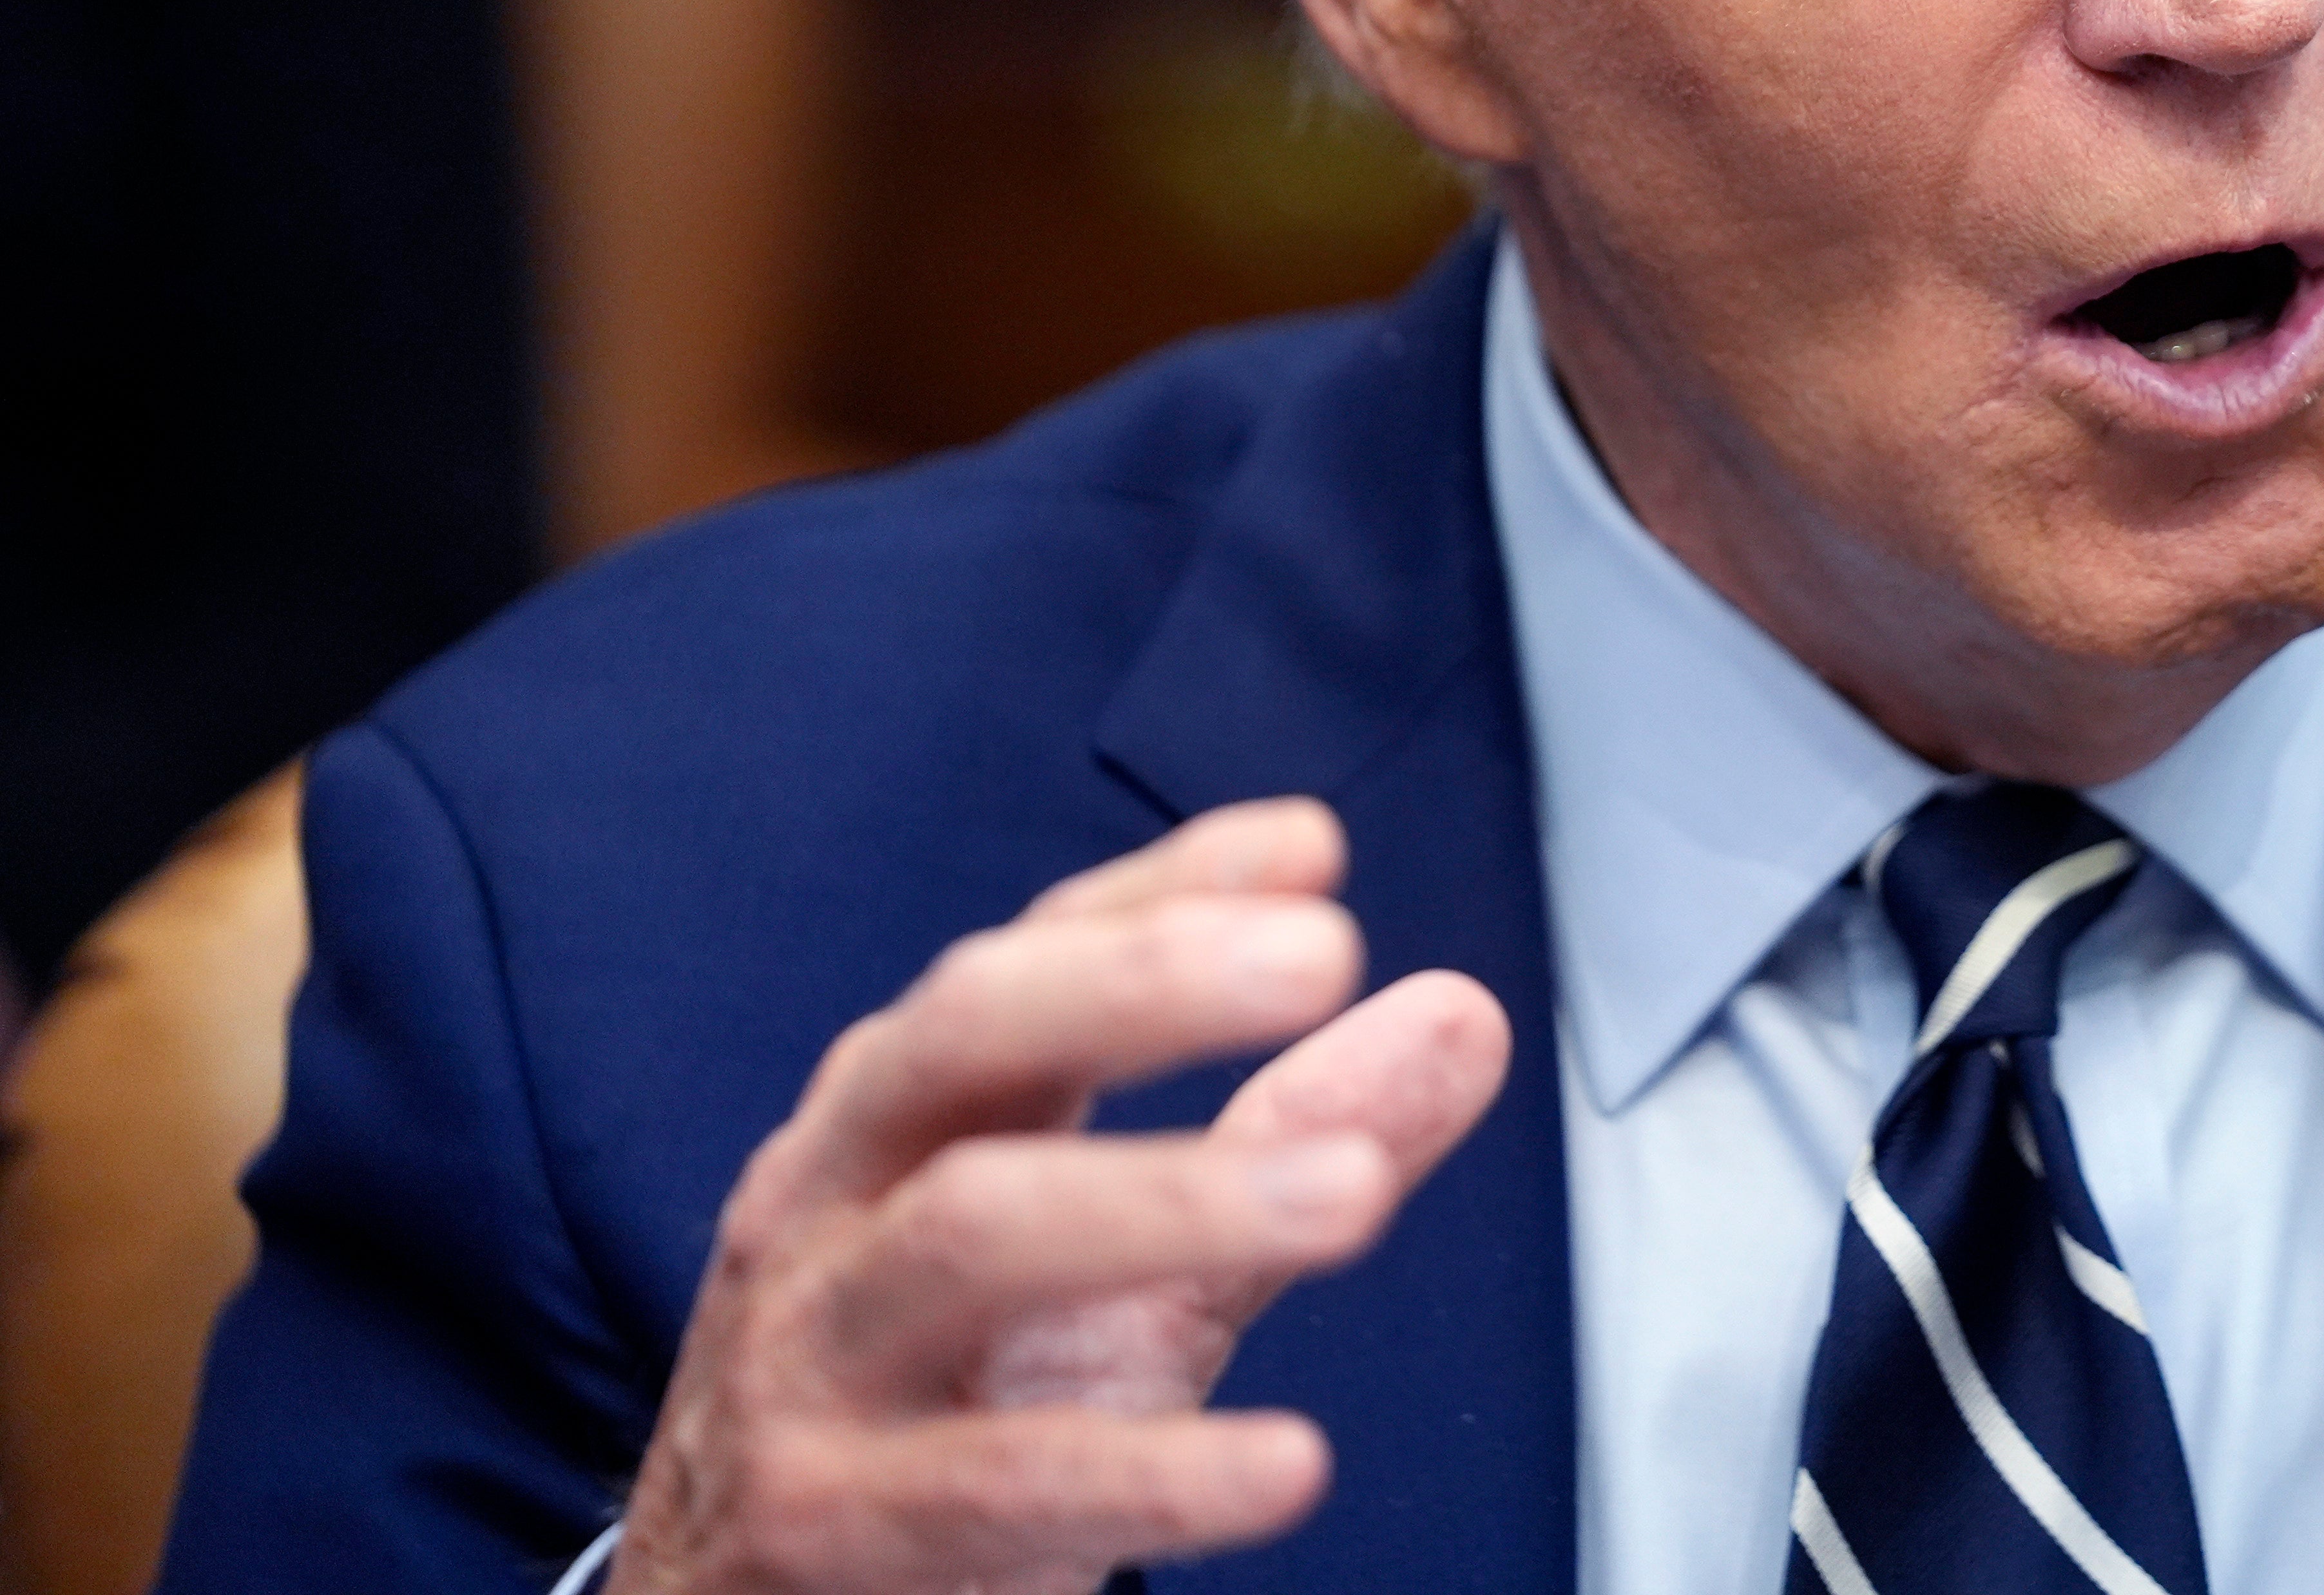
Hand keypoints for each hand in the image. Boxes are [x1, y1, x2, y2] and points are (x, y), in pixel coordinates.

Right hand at [613, 800, 1510, 1594]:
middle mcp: (829, 1209)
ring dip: (1173, 1199)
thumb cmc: (940, 1415)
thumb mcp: (1128, 1272)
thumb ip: (1288, 1138)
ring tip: (1353, 1192)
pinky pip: (992, 1487)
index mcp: (900, 1123)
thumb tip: (1463, 1013)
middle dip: (1140, 983)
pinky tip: (1288, 1463)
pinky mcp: (819, 1531)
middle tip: (1322, 954)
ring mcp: (809, 1363)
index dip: (1161, 893)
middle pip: (962, 1042)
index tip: (1310, 848)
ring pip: (970, 1237)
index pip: (1020, 962)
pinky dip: (1151, 1476)